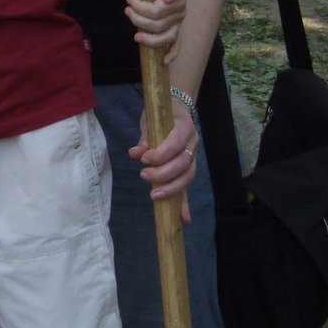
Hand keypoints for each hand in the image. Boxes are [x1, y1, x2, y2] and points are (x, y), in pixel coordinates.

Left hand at [126, 0, 187, 63]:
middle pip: (156, 25)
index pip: (156, 11)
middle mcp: (179, 13)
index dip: (141, 8)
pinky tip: (164, 61)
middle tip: (127, 9)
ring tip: (134, 32)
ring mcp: (178, 22)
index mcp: (178, 1)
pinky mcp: (175, 26)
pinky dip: (172, 53)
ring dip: (148, 38)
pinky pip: (176, 44)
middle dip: (138, 20)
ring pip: (164, 37)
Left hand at [129, 100, 198, 217]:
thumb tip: (135, 153)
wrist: (177, 108)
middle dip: (164, 174)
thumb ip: (145, 139)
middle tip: (143, 175)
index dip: (162, 154)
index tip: (144, 160)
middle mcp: (193, 144)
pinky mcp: (188, 169)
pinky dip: (185, 204)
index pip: (176, 144)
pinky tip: (183, 219)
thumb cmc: (162, 113)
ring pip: (187, 177)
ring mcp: (193, 157)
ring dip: (171, 189)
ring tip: (154, 195)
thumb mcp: (151, 120)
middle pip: (183, 164)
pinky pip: (187, 187)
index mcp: (185, 128)